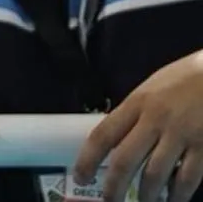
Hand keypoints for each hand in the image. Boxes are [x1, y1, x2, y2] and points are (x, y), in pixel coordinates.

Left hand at [74, 50, 202, 201]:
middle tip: (109, 200)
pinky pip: (187, 178)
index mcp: (138, 103)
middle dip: (114, 187)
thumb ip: (135, 113)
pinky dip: (178, 194)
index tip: (80, 176)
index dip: (87, 159)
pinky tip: (173, 200)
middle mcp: (156, 120)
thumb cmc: (187, 78)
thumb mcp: (152, 88)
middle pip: (125, 161)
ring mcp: (182, 134)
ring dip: (146, 195)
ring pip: (155, 175)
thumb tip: (117, 139)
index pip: (103, 135)